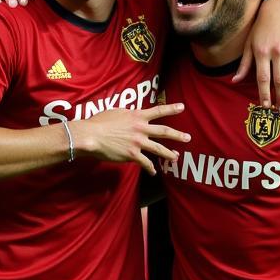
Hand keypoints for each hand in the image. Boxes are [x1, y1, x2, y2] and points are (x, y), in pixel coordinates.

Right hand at [70, 103, 189, 173]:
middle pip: (164, 131)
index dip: (172, 109)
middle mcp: (141, 128)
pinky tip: (154, 172)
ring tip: (176, 157)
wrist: (92, 135)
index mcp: (137, 116)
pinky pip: (145, 163)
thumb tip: (131, 115)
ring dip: (169, 154)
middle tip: (188, 138)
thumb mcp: (116, 111)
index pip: (158, 110)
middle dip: (177, 135)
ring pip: (159, 149)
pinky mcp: (132, 155)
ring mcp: (138, 142)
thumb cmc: (99, 122)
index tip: (182, 107)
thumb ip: (127, 114)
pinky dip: (150, 168)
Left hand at [232, 0, 279, 112]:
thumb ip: (244, 65)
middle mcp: (277, 51)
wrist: (279, 10)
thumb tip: (234, 81)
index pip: (263, 79)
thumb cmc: (259, 30)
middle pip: (279, 80)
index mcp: (261, 52)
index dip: (265, 94)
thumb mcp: (248, 45)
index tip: (266, 106)